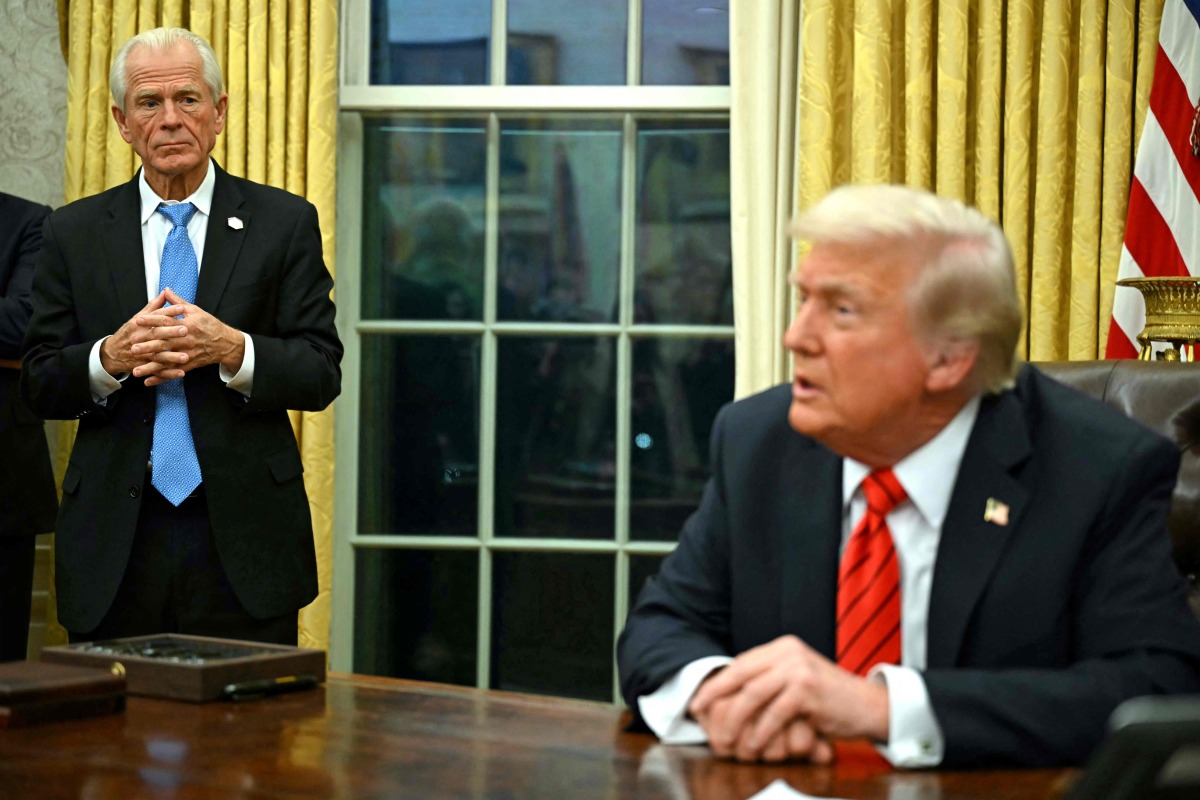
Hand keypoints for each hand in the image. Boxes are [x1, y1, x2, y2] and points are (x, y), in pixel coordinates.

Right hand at [100, 290, 186, 378]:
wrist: (113, 353)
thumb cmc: (129, 333)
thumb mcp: (138, 318)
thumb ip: (153, 306)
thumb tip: (166, 293)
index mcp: (139, 325)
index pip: (154, 317)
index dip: (168, 312)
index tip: (181, 308)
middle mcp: (139, 339)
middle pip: (155, 335)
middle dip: (171, 333)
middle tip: (186, 330)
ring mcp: (140, 354)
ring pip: (157, 355)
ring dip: (172, 357)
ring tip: (186, 356)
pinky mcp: (142, 366)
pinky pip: (157, 371)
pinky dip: (169, 373)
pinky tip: (181, 372)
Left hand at [132, 288, 245, 385]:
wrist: (226, 343)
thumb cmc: (210, 325)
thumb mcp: (196, 310)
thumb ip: (178, 302)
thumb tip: (166, 291)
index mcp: (187, 325)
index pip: (167, 322)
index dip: (152, 320)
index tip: (138, 320)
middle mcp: (186, 340)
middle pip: (164, 343)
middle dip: (147, 346)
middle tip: (132, 348)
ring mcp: (187, 354)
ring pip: (166, 361)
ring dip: (150, 367)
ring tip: (136, 370)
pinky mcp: (189, 364)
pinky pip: (173, 372)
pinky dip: (161, 378)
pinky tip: (149, 381)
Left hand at [689, 635, 888, 755]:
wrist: (869, 705)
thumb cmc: (829, 699)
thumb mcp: (797, 679)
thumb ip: (770, 679)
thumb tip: (729, 693)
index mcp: (783, 647)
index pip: (741, 663)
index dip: (717, 682)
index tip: (699, 699)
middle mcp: (788, 652)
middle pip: (741, 674)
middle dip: (715, 695)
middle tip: (699, 713)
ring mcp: (799, 669)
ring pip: (753, 694)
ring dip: (736, 720)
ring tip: (727, 739)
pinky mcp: (808, 690)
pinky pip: (774, 713)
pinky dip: (761, 731)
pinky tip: (755, 745)